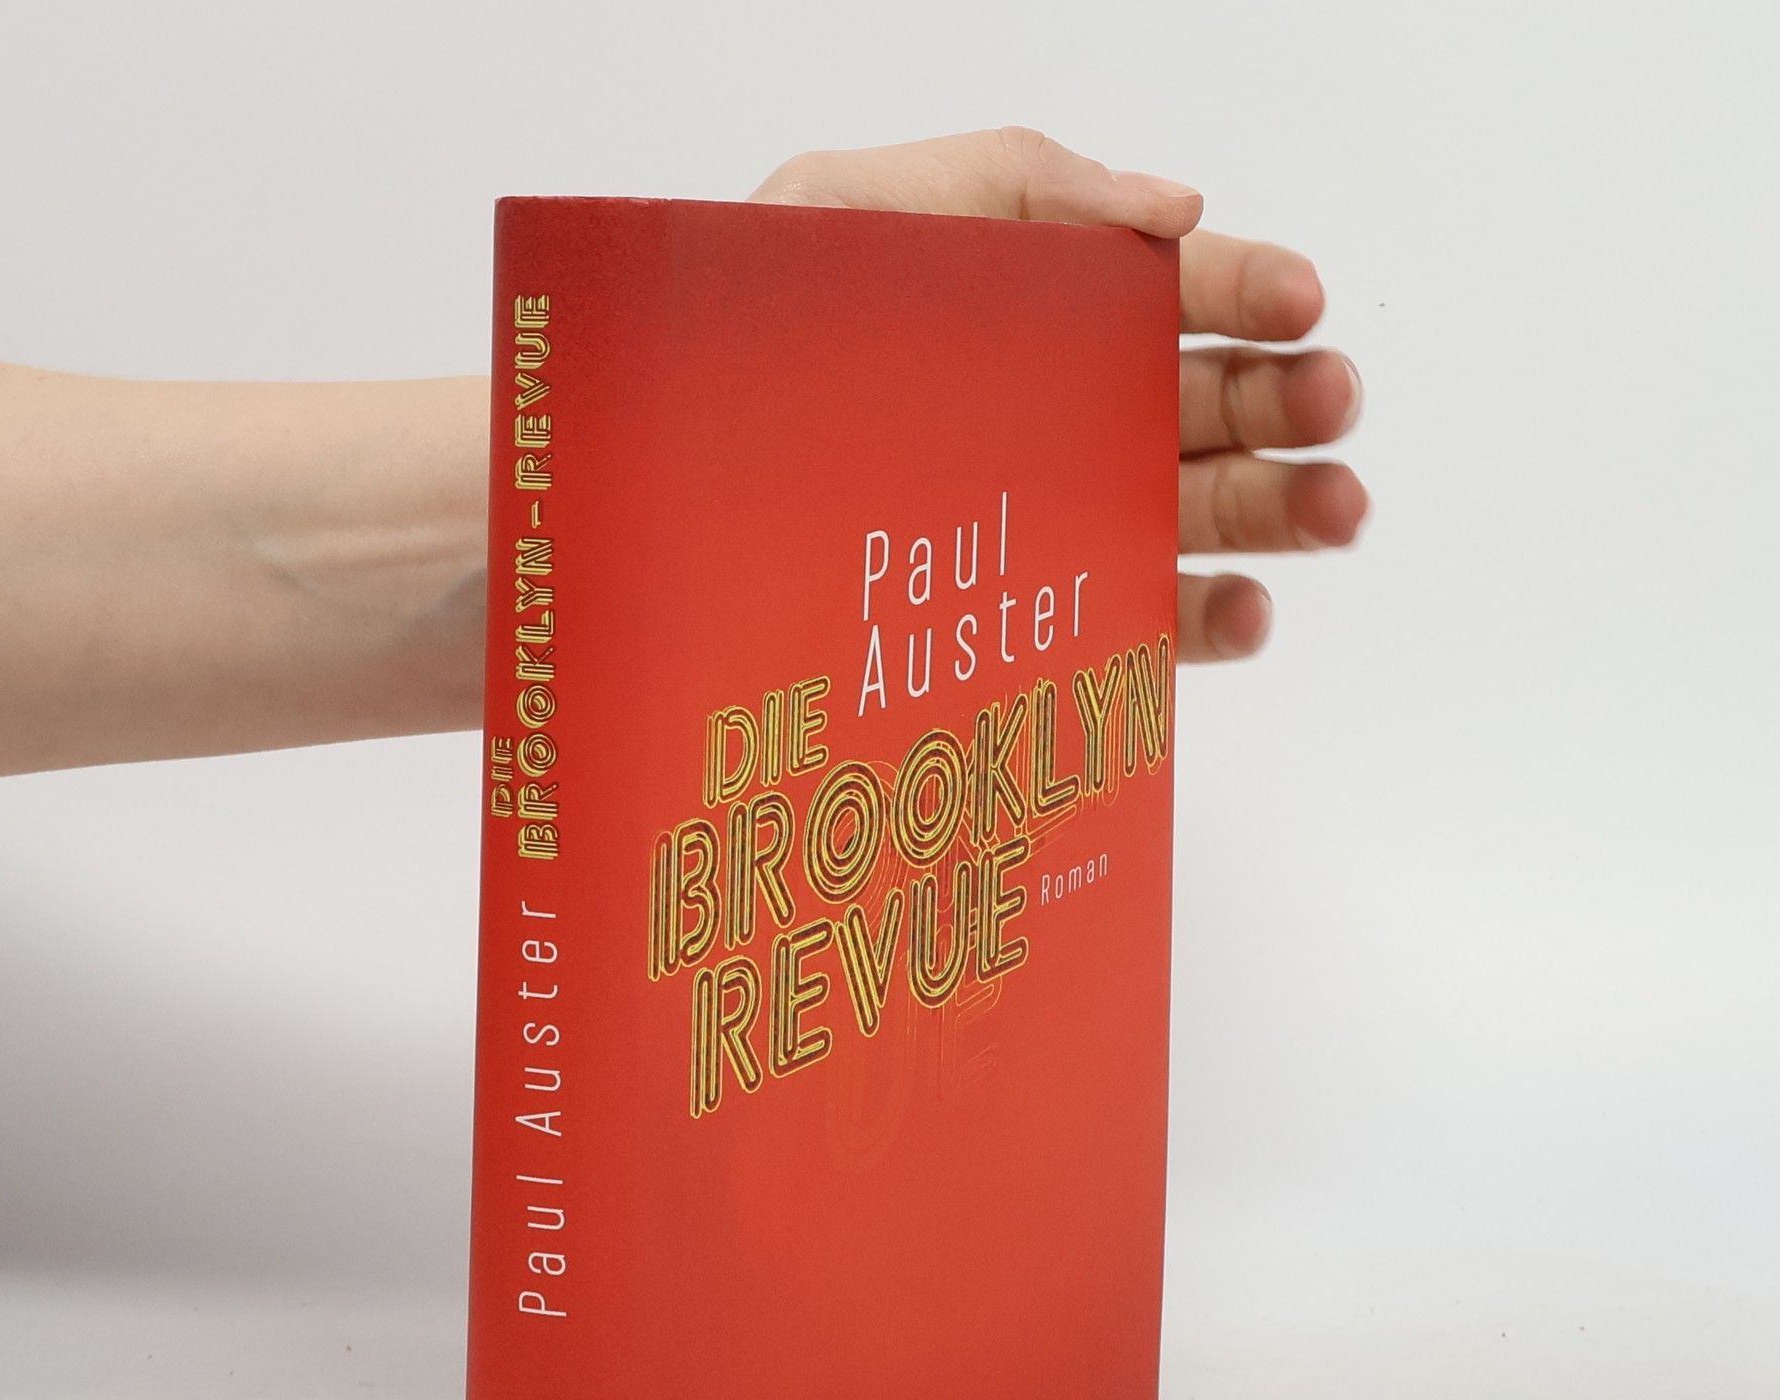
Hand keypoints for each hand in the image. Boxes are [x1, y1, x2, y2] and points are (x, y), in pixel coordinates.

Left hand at [752, 128, 1367, 662]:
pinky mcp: (1043, 618)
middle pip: (1212, 405)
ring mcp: (1063, 519)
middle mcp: (1068, 416)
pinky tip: (1245, 606)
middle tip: (1329, 402)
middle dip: (1288, 400)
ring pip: (1202, 513)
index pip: (1175, 292)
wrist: (660, 483)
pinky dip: (1209, 622)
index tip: (1301, 302)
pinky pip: (1146, 622)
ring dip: (1281, 512)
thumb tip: (1179, 207)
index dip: (1250, 289)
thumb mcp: (854, 210)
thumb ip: (1018, 181)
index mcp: (1044, 310)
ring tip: (1334, 509)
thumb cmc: (745, 337)